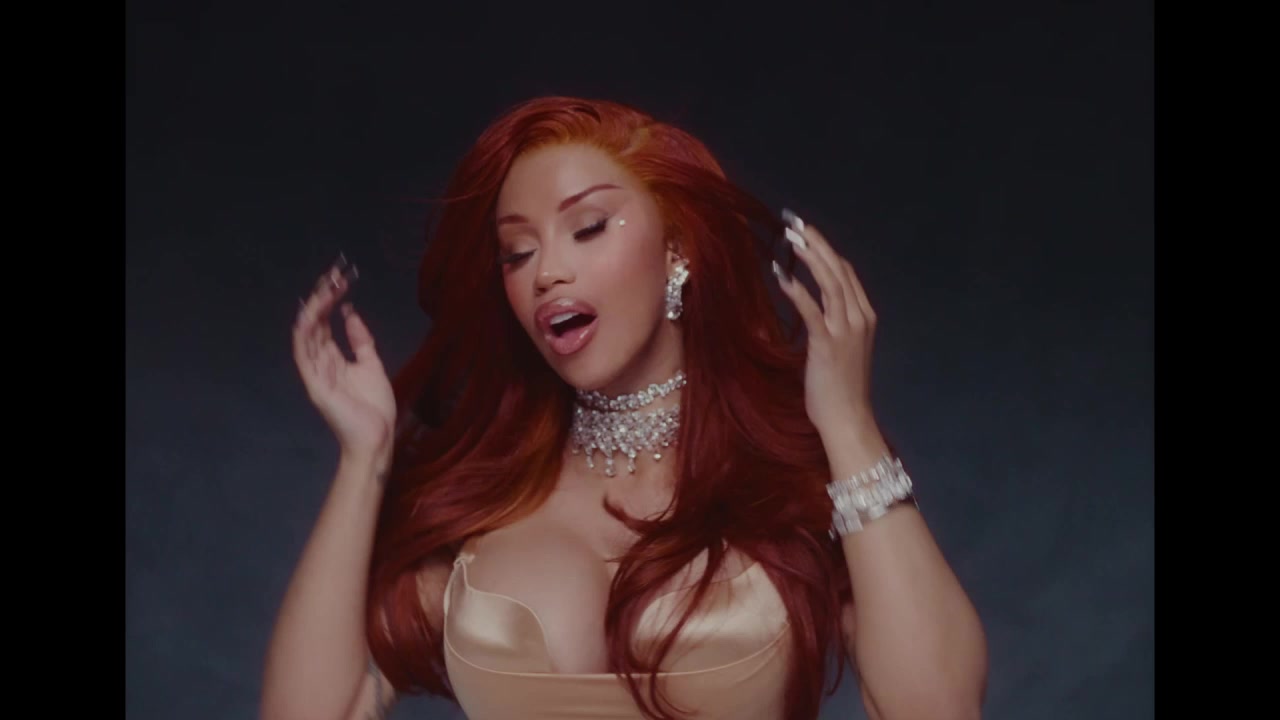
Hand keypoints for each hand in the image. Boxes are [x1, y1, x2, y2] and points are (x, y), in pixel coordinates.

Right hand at [292, 254, 395, 470]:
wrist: (378, 439)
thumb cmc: (374, 409)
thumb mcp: (371, 365)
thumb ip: (360, 340)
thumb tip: (349, 313)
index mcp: (333, 360)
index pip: (324, 325)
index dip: (330, 301)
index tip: (339, 279)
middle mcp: (320, 364)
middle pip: (314, 325)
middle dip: (321, 299)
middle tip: (331, 275)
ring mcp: (316, 375)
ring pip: (306, 336)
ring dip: (314, 311)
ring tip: (323, 289)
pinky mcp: (316, 386)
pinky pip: (305, 357)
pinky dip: (305, 336)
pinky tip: (308, 316)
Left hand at [772, 211, 883, 444]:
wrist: (848, 419)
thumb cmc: (839, 389)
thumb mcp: (841, 349)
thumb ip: (831, 324)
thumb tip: (812, 307)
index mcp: (864, 316)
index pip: (846, 272)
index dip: (826, 249)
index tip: (805, 233)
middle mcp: (859, 317)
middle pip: (838, 269)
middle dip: (816, 242)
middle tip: (794, 222)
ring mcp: (845, 330)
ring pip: (829, 281)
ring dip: (809, 256)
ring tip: (789, 237)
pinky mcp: (827, 344)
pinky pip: (811, 309)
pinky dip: (796, 289)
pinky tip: (780, 274)